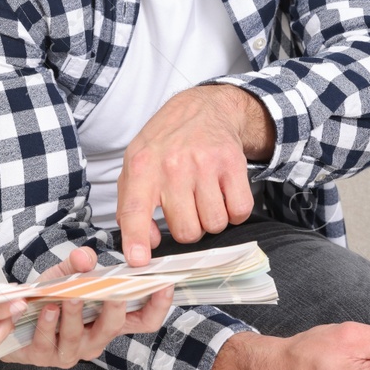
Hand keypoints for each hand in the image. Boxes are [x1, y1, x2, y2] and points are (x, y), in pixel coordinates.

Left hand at [0, 247, 175, 368]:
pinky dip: (46, 323)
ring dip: (73, 314)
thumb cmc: (48, 299)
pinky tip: (41, 307)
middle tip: (113, 289)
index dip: (158, 305)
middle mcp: (95, 340)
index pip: (144, 320)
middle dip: (114, 307)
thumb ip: (76, 265)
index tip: (165, 283)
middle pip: (114, 327)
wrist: (13, 320)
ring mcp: (71, 352)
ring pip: (78, 335)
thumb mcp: (64, 276)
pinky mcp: (44, 356)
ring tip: (66, 296)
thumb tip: (84, 257)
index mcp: (109, 322)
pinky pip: (47, 341)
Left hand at [116, 85, 273, 265]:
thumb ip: (131, 204)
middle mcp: (173, 165)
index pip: (135, 210)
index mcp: (142, 166)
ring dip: (212, 219)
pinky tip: (223, 193)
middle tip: (187, 206)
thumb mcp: (136, 164)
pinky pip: (239, 212)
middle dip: (188, 228)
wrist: (204, 108)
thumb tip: (146, 242)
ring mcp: (205, 164)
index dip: (137, 240)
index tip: (139, 261)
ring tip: (204, 196)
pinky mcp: (233, 163)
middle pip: (185, 231)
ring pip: (214, 225)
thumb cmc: (166, 143)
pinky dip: (234, 211)